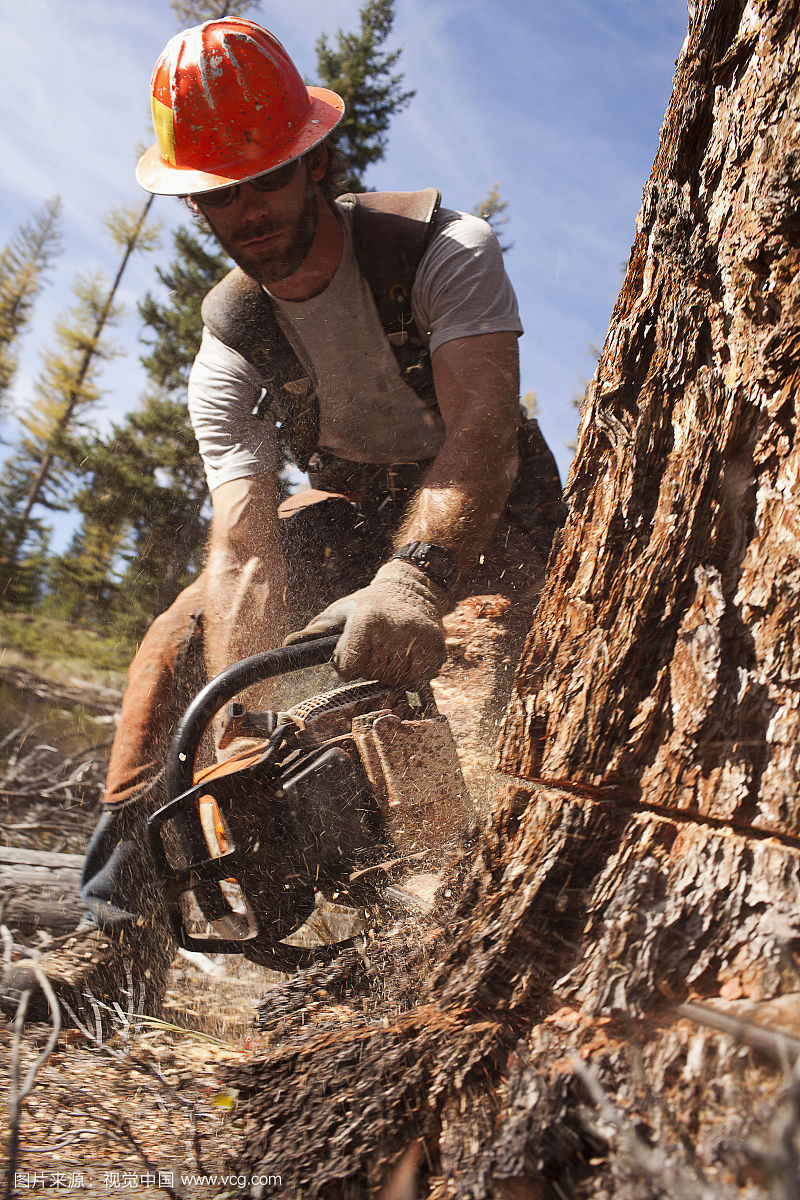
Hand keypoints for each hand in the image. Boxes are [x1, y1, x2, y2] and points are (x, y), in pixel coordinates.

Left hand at [284, 559, 448, 686]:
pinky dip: (409, 677)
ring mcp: (417, 640)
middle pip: (371, 676)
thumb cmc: (368, 605)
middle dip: (368, 669)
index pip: (349, 668)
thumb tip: (287, 646)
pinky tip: (406, 659)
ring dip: (388, 674)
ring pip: (394, 682)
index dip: (346, 665)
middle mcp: (393, 629)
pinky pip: (416, 681)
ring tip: (389, 652)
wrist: (412, 591)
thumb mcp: (339, 613)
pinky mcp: (435, 648)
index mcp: (366, 621)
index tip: (352, 652)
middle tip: (373, 649)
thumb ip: (315, 633)